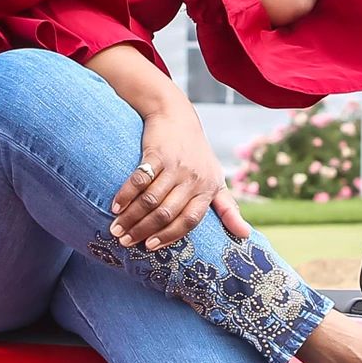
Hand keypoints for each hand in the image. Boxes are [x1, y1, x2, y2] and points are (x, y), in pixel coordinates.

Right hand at [109, 100, 253, 250]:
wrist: (176, 115)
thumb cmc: (197, 153)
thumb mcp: (216, 178)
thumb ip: (228, 208)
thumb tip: (245, 235)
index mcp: (208, 188)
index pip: (190, 220)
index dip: (169, 236)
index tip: (151, 247)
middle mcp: (193, 178)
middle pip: (166, 213)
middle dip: (144, 230)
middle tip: (126, 241)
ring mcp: (175, 165)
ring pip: (150, 200)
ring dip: (131, 217)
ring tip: (116, 229)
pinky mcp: (156, 153)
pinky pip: (139, 180)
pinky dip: (126, 195)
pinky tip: (116, 207)